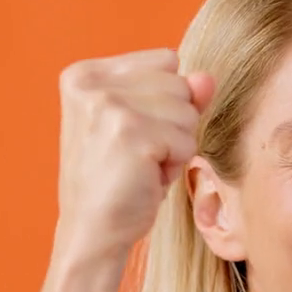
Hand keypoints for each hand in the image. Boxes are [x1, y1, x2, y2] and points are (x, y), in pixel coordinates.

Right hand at [53, 48, 215, 262]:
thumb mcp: (146, 126)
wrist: (92, 232)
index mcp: (84, 73)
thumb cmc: (118, 179)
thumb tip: (207, 78)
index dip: (163, 100)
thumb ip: (177, 95)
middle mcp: (92, 84)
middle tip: (136, 154)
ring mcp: (109, 106)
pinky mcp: (131, 133)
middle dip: (171, 124)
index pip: (166, 60)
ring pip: (188, 111)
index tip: (131, 133)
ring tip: (140, 165)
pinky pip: (187, 140)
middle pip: (179, 83)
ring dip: (175, 145)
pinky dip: (175, 164)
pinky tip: (145, 178)